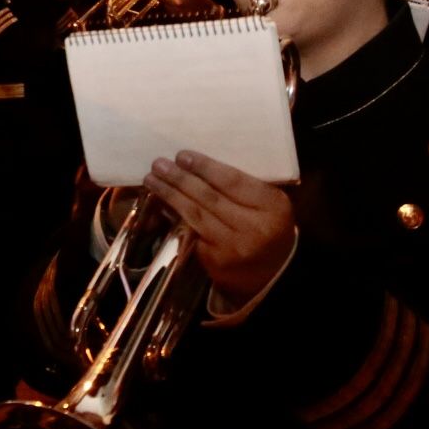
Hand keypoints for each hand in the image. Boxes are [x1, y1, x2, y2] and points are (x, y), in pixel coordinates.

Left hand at [142, 151, 294, 306]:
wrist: (276, 273)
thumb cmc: (269, 227)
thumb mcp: (268, 203)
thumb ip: (244, 184)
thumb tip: (200, 163)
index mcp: (272, 207)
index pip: (233, 181)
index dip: (205, 167)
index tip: (183, 155)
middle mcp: (253, 228)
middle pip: (209, 198)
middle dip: (180, 179)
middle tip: (159, 163)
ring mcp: (233, 247)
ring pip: (195, 215)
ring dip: (170, 195)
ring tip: (152, 179)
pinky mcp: (216, 261)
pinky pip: (191, 233)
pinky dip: (174, 217)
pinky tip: (160, 204)